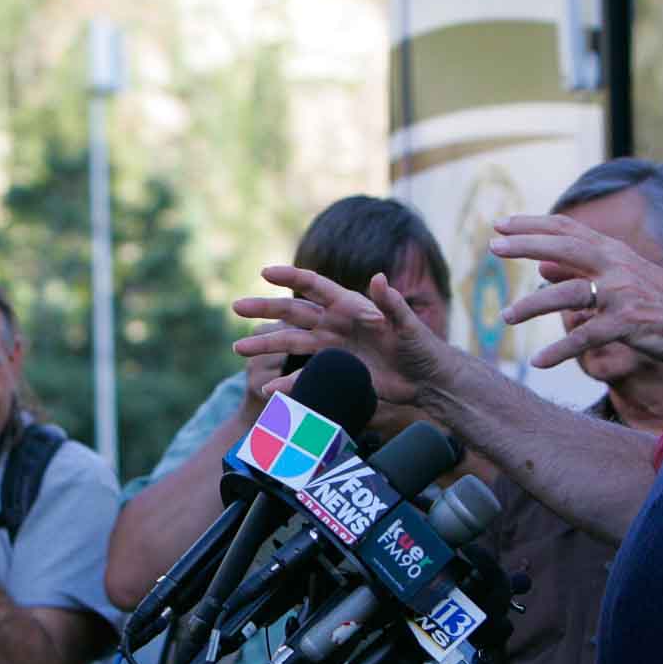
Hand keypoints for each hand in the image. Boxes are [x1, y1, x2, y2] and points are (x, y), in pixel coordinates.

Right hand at [233, 267, 456, 406]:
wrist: (426, 380)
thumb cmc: (422, 346)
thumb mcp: (408, 325)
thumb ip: (391, 303)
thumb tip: (378, 277)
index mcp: (350, 305)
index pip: (315, 285)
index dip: (290, 277)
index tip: (265, 273)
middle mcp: (335, 323)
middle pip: (293, 312)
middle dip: (264, 308)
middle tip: (236, 306)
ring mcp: (331, 348)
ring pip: (290, 342)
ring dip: (265, 345)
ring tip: (238, 349)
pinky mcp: (333, 371)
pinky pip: (303, 375)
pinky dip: (286, 383)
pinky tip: (269, 391)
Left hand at [491, 215, 662, 369]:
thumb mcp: (624, 279)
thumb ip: (582, 271)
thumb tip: (540, 266)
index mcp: (616, 253)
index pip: (569, 229)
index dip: (534, 224)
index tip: (501, 223)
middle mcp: (618, 266)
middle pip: (565, 247)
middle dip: (526, 244)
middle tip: (492, 247)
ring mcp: (624, 294)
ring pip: (568, 293)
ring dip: (532, 305)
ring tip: (504, 318)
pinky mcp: (630, 324)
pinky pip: (586, 337)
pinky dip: (560, 350)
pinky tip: (538, 362)